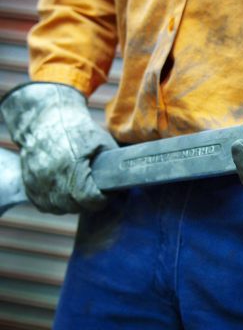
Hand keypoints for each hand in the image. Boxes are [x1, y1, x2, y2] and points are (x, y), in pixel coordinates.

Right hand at [1, 83, 117, 213]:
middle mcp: (51, 177)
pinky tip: (65, 192)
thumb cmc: (77, 130)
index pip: (89, 199)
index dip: (101, 199)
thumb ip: (113, 163)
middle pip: (74, 207)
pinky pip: (44, 205)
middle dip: (88, 202)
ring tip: (80, 192)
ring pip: (59, 209)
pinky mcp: (29, 185)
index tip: (106, 193)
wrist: (45, 120)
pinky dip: (56, 203)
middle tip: (95, 192)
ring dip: (72, 205)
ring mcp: (37, 183)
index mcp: (71, 166)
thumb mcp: (102, 142)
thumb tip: (126, 179)